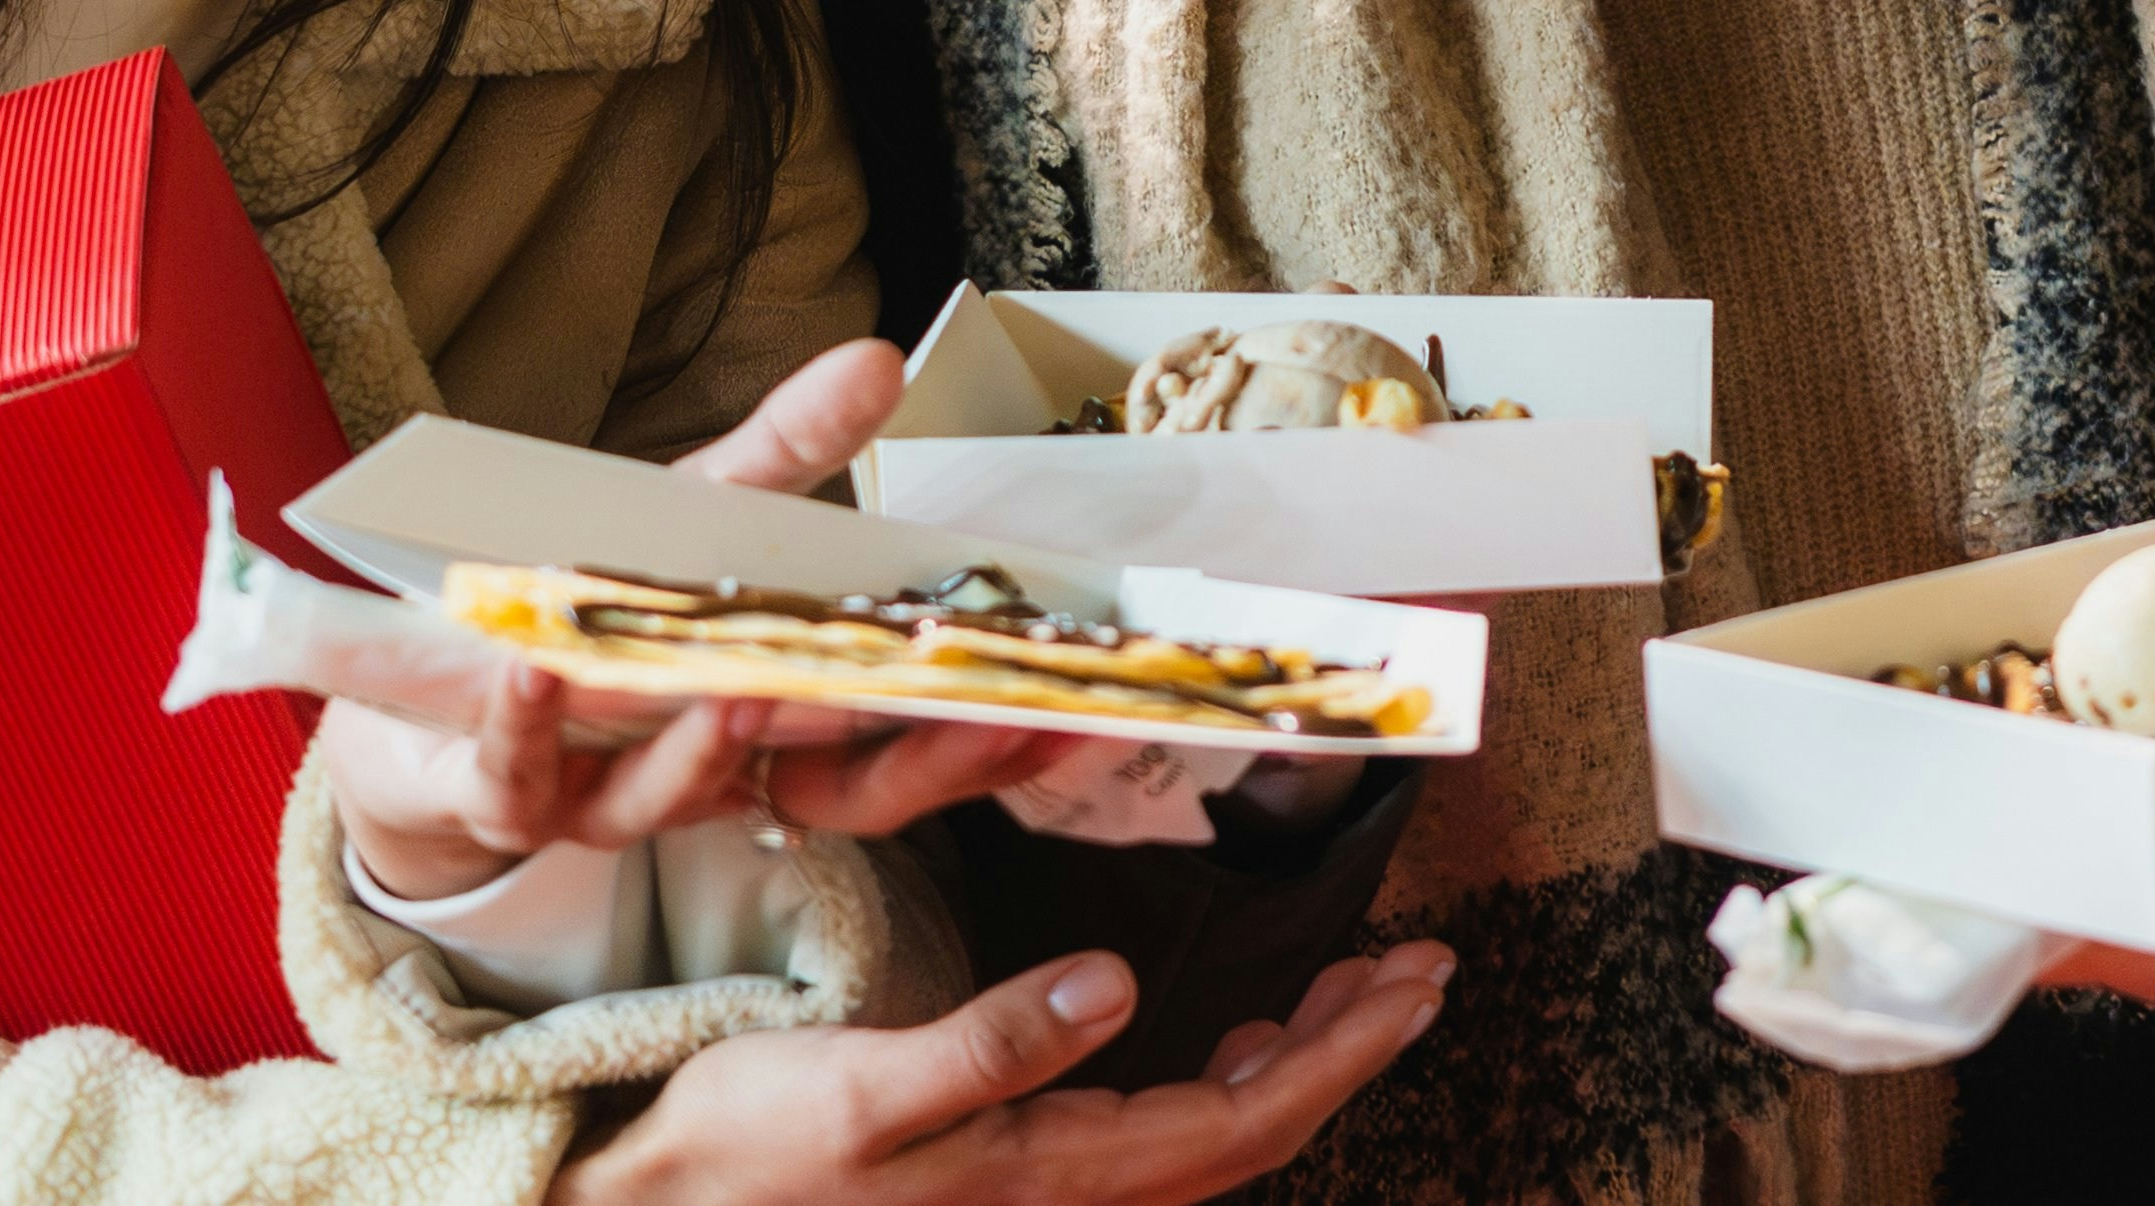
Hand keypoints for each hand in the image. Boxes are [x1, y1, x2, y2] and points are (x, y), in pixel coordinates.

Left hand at [341, 340, 1110, 901]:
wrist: (422, 684)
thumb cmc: (583, 596)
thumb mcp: (694, 511)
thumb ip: (785, 453)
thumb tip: (882, 355)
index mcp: (780, 711)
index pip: (918, 746)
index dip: (1001, 740)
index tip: (1086, 717)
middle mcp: (717, 768)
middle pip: (844, 795)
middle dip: (925, 767)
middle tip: (987, 719)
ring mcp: (613, 792)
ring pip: (682, 799)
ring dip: (710, 748)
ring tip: (740, 688)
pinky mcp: (504, 789)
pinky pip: (520, 779)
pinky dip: (530, 726)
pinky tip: (539, 665)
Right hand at [554, 942, 1452, 1205]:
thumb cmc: (736, 1159)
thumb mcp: (857, 1088)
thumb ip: (992, 1045)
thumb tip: (1113, 984)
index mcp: (1045, 1176)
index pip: (1242, 1120)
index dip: (1342, 1052)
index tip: (1418, 981)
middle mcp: (1061, 1202)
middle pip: (1248, 1135)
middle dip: (1344, 1051)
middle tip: (1418, 972)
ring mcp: (1038, 1199)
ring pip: (1208, 1144)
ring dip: (1290, 1066)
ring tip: (1348, 995)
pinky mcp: (1005, 1184)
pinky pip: (1154, 1147)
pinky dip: (1216, 1088)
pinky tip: (1222, 1048)